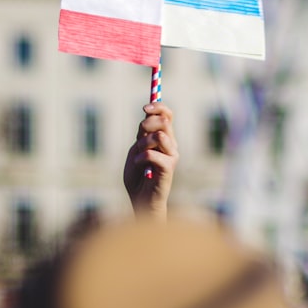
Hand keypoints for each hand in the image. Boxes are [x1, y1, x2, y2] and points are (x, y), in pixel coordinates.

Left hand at [124, 102, 178, 220]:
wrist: (141, 201)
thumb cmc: (137, 178)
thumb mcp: (135, 151)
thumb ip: (142, 136)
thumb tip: (147, 118)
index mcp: (164, 138)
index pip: (167, 115)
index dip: (158, 107)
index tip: (144, 107)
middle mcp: (172, 145)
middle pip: (164, 121)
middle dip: (147, 124)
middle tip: (139, 135)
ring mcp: (172, 156)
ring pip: (159, 136)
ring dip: (143, 143)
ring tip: (138, 155)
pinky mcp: (169, 168)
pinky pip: (152, 154)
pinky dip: (141, 158)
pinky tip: (138, 166)